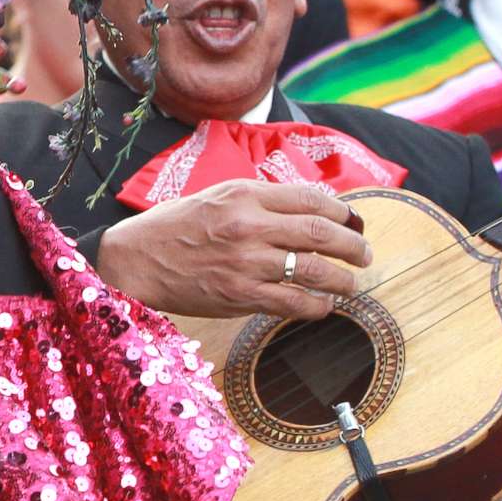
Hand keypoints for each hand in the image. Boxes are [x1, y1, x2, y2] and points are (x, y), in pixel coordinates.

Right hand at [93, 179, 372, 321]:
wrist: (135, 260)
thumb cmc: (172, 226)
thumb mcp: (214, 196)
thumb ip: (256, 201)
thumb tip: (302, 210)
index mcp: (244, 195)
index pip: (309, 198)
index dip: (341, 211)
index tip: (352, 221)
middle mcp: (249, 225)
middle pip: (320, 232)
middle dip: (353, 244)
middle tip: (365, 253)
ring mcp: (247, 262)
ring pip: (314, 270)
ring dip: (342, 279)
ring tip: (351, 283)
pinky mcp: (241, 295)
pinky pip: (293, 303)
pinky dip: (316, 305)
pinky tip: (324, 305)